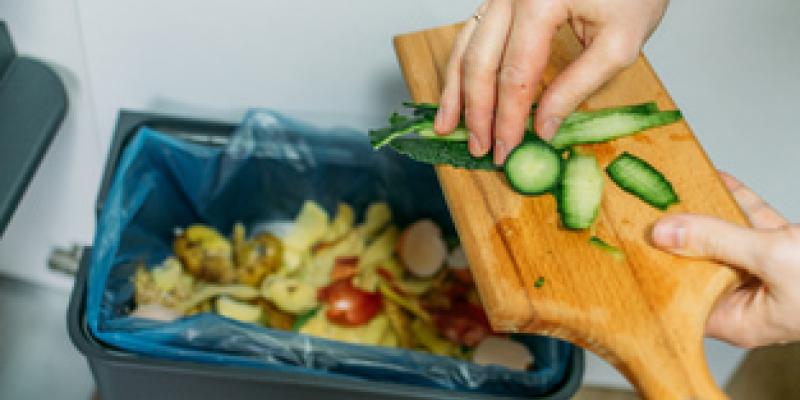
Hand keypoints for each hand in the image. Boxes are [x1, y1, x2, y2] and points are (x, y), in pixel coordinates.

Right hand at [434, 0, 668, 164]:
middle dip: (477, 111)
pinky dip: (462, 65)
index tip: (505, 149)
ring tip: (447, 125)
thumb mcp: (620, 43)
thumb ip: (577, 86)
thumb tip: (542, 127)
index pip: (515, 73)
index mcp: (540, 0)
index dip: (508, 118)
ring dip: (455, 90)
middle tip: (479, 147)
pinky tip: (457, 92)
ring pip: (465, 46)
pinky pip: (472, 33)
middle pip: (480, 62)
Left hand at [651, 172, 799, 347]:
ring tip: (674, 188)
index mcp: (741, 319)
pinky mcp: (788, 250)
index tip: (630, 247)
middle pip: (699, 265)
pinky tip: (720, 179)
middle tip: (644, 209)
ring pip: (726, 240)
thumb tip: (664, 233)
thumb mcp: (771, 259)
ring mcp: (769, 274)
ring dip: (704, 213)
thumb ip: (716, 242)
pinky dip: (738, 201)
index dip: (657, 274)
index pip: (681, 298)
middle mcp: (750, 300)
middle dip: (677, 237)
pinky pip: (754, 224)